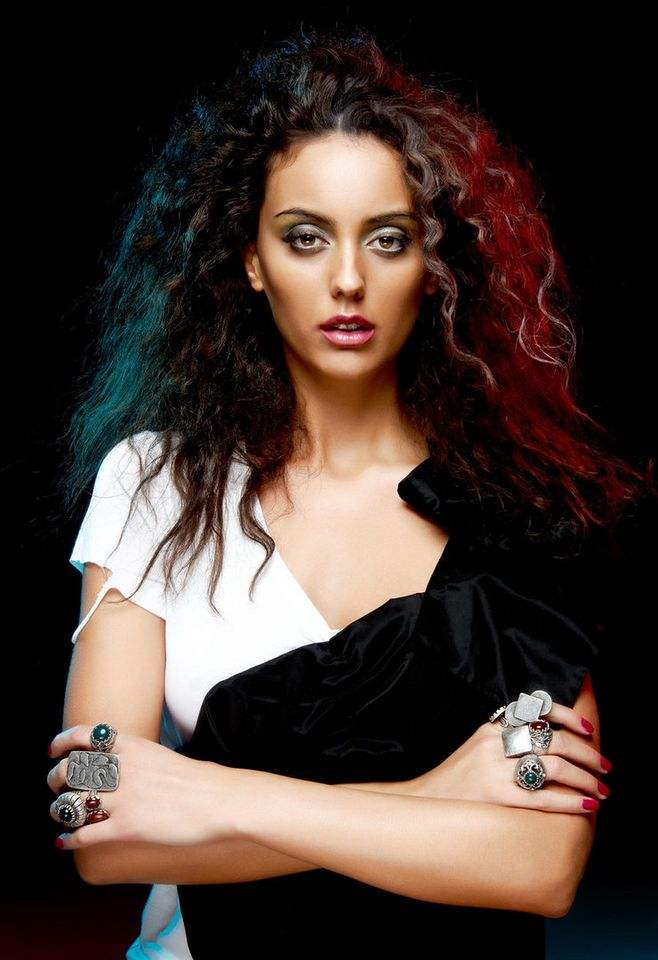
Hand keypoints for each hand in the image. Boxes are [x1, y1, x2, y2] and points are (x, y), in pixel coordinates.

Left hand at [47, 724, 239, 848]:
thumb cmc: (201, 781)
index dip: (63, 742)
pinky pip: (85, 833)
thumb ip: (141, 759)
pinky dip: (70, 839)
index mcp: (134, 746)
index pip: (86, 735)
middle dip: (56, 777)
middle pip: (72, 769)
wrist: (221, 801)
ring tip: (60, 813)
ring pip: (72, 801)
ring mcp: (123, 798)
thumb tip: (126, 767)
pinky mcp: (126, 827)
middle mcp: (122, 769)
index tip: (54, 750)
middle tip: (56, 784)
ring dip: (59, 809)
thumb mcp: (164, 756)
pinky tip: (66, 842)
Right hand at [407, 700, 609, 813]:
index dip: (568, 716)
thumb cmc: (455, 783)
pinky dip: (571, 801)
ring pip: (554, 767)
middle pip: (553, 740)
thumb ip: (504, 737)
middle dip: (587, 753)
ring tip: (600, 790)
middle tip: (605, 766)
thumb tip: (546, 736)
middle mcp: (494, 745)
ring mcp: (495, 772)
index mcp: (491, 729)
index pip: (537, 710)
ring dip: (585, 779)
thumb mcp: (475, 747)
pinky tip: (586, 806)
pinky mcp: (497, 799)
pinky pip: (544, 798)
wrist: (423, 807)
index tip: (588, 728)